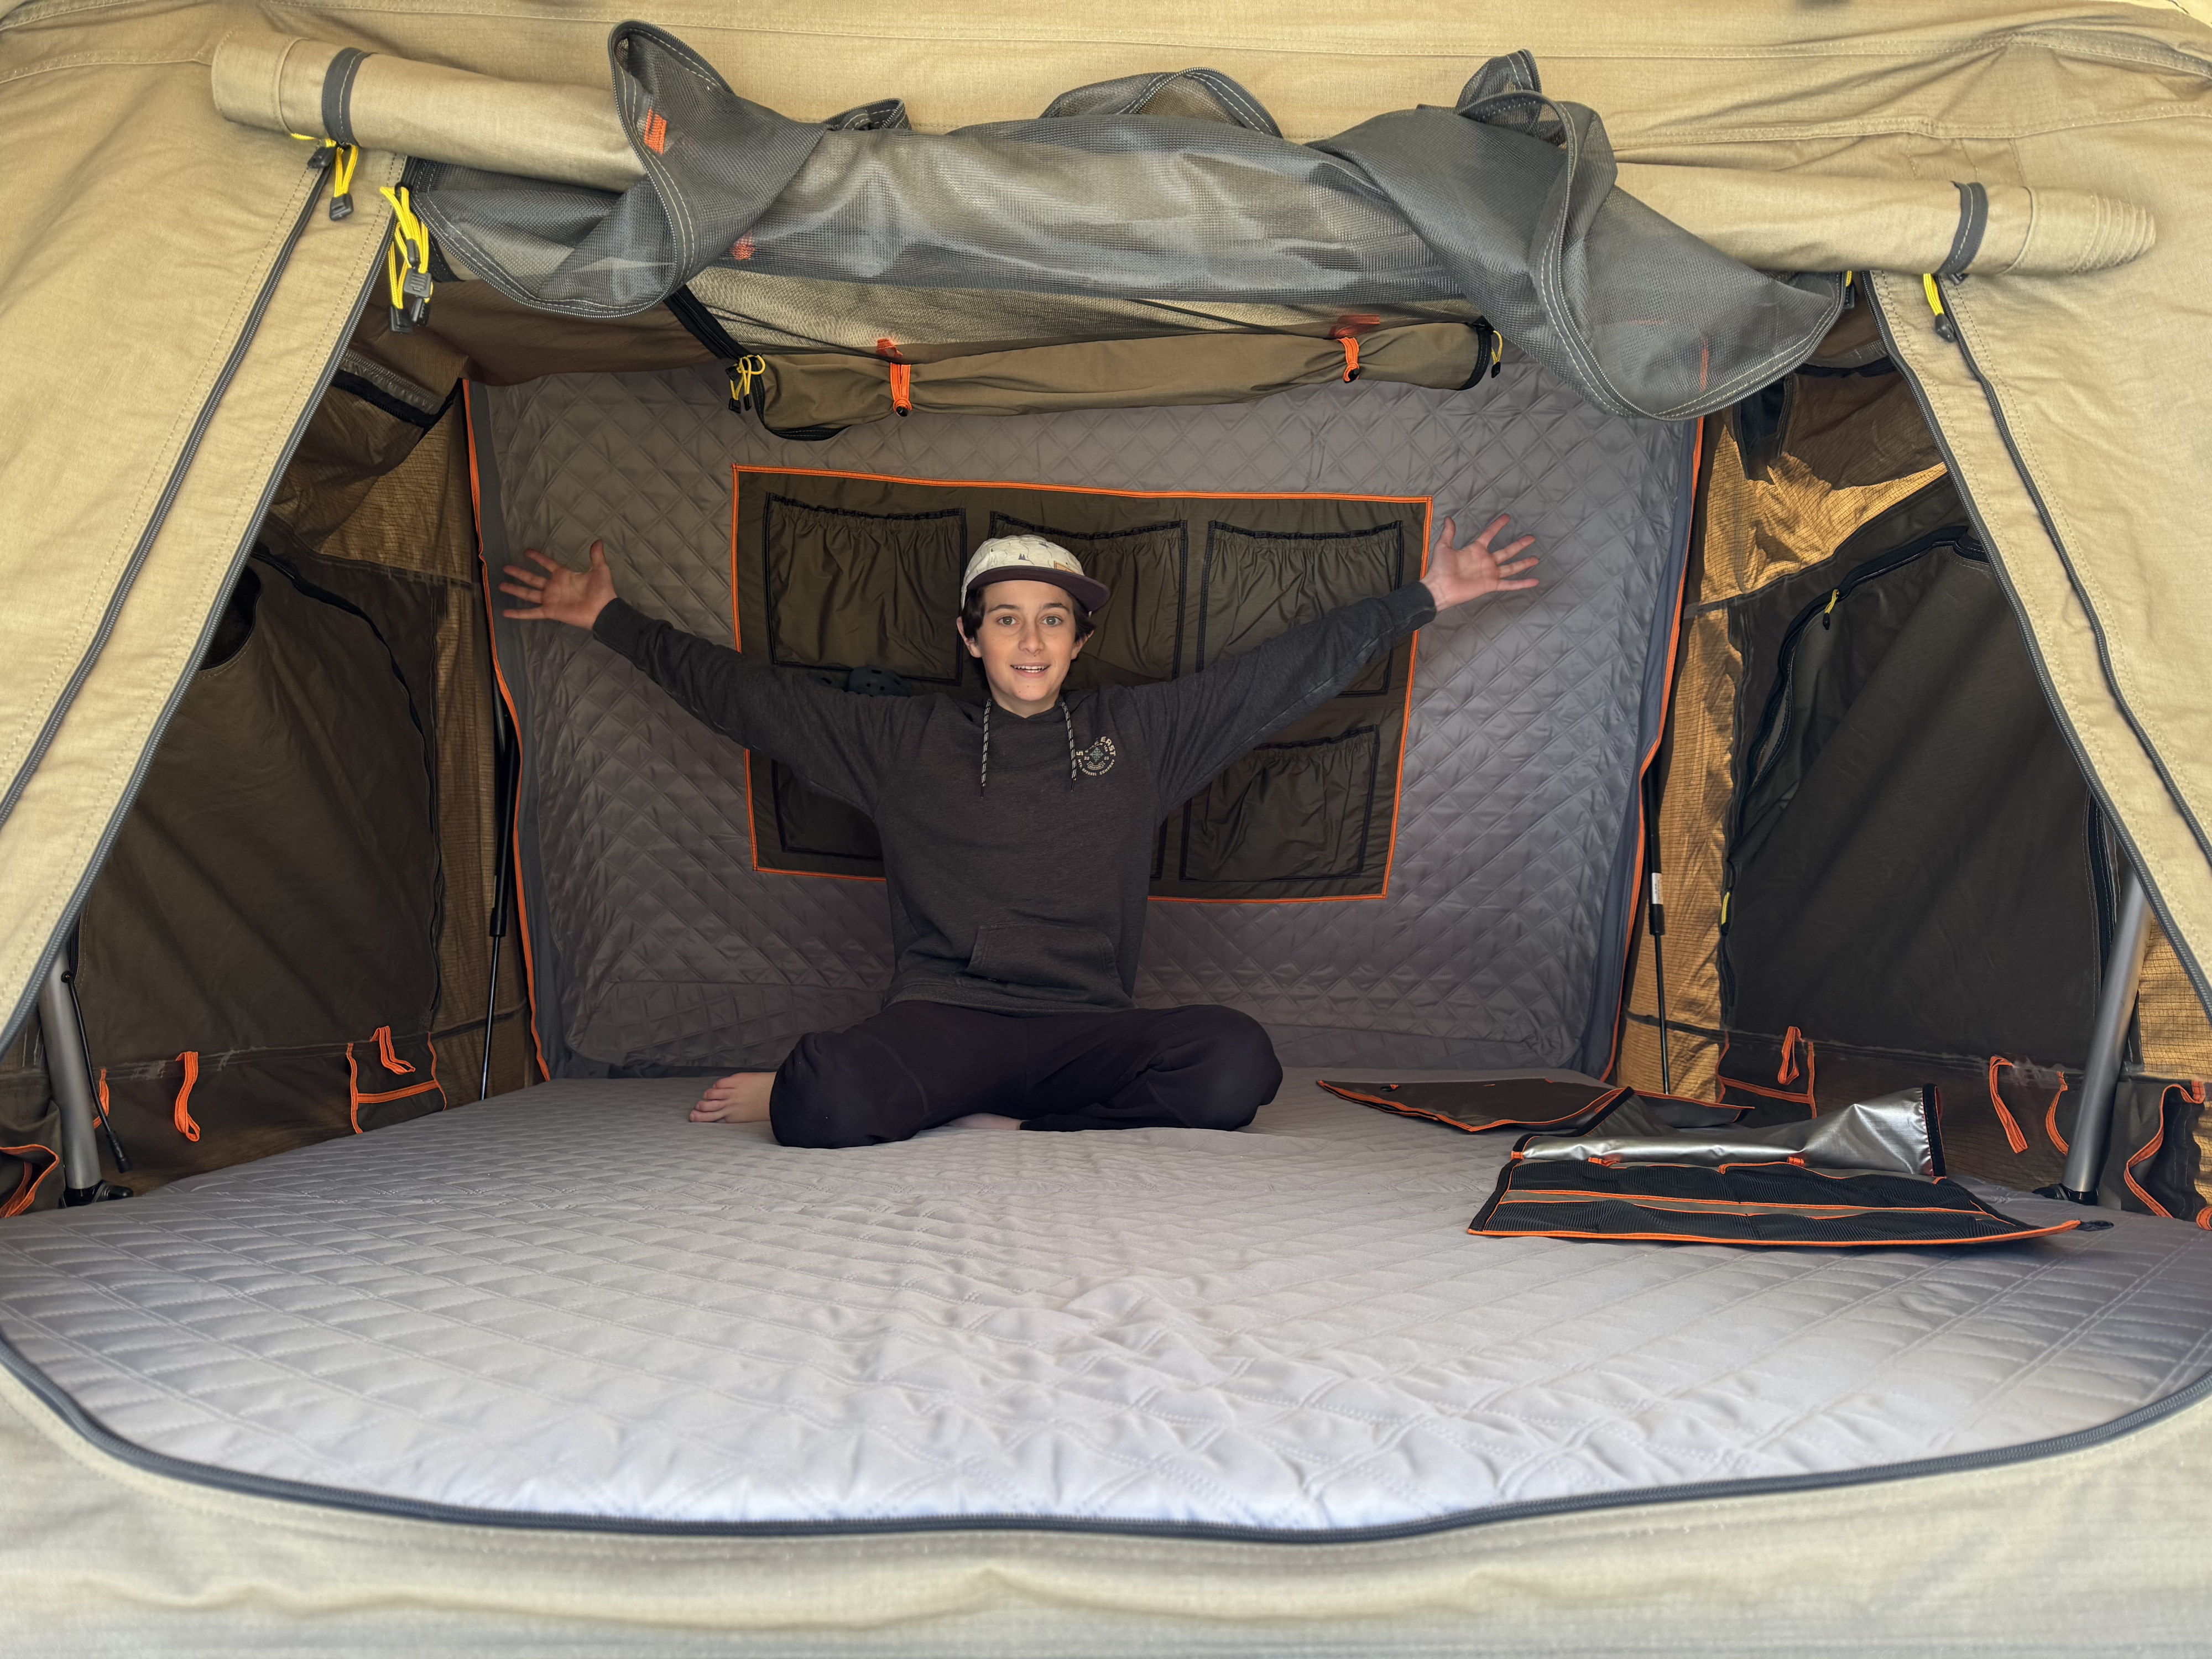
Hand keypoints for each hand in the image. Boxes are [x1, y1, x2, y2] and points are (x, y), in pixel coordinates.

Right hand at [499, 540, 616, 629]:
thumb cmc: (602, 591)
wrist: (603, 610)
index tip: (526, 551)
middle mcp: (554, 587)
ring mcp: (550, 599)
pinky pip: (531, 612)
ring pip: (528, 593)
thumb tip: (598, 541)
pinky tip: (506, 612)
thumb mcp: (599, 570)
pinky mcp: (549, 611)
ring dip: (515, 589)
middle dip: (519, 573)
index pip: (547, 564)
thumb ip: (596, 556)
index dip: (538, 557)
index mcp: (563, 576)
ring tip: (501, 585)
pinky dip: (519, 613)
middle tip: (506, 567)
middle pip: (532, 578)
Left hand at [1422, 514, 1538, 612]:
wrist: (1439, 587)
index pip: (1489, 535)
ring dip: (1524, 563)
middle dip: (1519, 544)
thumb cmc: (1440, 568)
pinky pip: (1510, 584)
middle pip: (1507, 551)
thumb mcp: (1444, 546)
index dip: (1498, 526)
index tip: (1507, 517)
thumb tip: (1448, 518)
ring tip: (1536, 558)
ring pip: (1511, 567)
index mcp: (1476, 550)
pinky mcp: (1491, 585)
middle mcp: (1486, 561)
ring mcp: (1490, 573)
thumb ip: (1449, 532)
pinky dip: (1522, 583)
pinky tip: (1534, 581)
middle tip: (1531, 538)